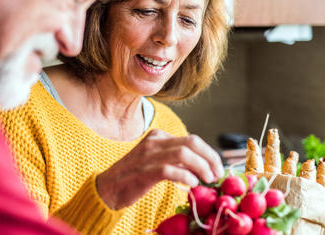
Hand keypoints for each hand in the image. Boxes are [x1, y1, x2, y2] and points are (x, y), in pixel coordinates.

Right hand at [96, 129, 223, 209]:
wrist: (108, 188)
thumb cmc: (134, 176)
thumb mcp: (155, 160)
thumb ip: (175, 159)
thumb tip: (203, 166)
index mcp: (157, 136)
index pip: (192, 140)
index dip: (209, 153)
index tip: (217, 168)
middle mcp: (154, 142)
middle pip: (191, 143)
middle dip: (210, 158)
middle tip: (217, 174)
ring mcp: (148, 156)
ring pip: (184, 154)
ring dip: (201, 167)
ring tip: (207, 179)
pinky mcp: (144, 172)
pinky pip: (170, 170)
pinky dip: (186, 177)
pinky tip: (192, 184)